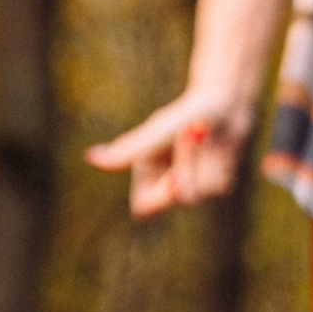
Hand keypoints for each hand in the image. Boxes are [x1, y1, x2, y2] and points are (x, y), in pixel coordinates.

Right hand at [87, 84, 256, 218]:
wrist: (223, 103)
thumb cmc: (183, 114)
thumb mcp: (157, 132)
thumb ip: (129, 149)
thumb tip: (90, 157)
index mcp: (146, 178)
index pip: (144, 208)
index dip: (160, 197)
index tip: (176, 176)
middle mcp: (168, 188)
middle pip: (181, 198)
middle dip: (188, 164)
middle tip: (193, 130)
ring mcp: (195, 190)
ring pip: (205, 192)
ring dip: (204, 155)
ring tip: (201, 128)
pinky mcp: (217, 187)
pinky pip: (221, 186)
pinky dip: (220, 160)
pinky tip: (217, 142)